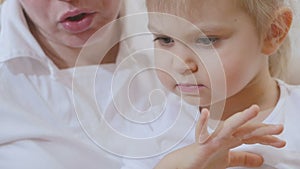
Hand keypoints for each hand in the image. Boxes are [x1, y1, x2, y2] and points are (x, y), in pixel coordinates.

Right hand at [154, 105, 284, 168]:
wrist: (185, 164)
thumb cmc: (203, 160)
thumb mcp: (228, 160)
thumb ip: (243, 158)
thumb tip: (260, 159)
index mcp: (230, 139)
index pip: (251, 135)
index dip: (266, 138)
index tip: (280, 141)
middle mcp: (223, 136)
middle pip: (245, 130)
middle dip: (262, 129)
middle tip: (279, 128)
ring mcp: (212, 139)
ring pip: (228, 127)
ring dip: (240, 118)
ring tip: (253, 110)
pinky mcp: (201, 145)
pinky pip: (201, 132)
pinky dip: (202, 122)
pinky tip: (205, 114)